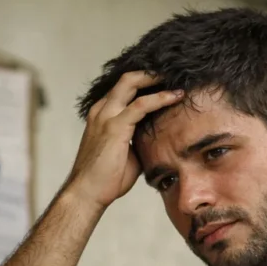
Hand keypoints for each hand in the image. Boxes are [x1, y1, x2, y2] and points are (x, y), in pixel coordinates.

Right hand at [64, 71, 181, 208]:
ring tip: (178, 79)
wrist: (88, 192)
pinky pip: (141, 105)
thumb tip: (158, 139)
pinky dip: (160, 98)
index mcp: (103, 114)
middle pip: (127, 79)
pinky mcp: (115, 126)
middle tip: (173, 73)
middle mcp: (102, 110)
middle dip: (151, 73)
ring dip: (156, 79)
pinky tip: (175, 96)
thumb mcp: (127, 154)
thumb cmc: (106, 178)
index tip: (165, 81)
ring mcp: (106, 116)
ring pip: (132, 83)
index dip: (144, 82)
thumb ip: (139, 141)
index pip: (124, 89)